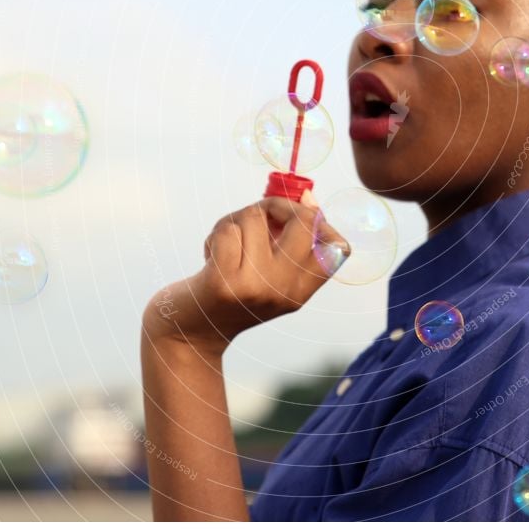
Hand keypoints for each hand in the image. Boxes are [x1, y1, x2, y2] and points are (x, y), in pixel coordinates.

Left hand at [142, 190, 348, 354]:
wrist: (189, 333)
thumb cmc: (230, 288)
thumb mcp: (269, 271)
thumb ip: (289, 238)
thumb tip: (308, 196)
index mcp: (301, 290)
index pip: (339, 249)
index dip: (322, 222)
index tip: (295, 218)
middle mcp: (284, 291)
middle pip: (305, 220)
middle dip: (277, 205)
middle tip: (259, 216)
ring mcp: (255, 288)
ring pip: (255, 216)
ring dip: (235, 219)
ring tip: (227, 243)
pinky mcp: (222, 284)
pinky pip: (227, 230)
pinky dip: (216, 233)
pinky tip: (210, 253)